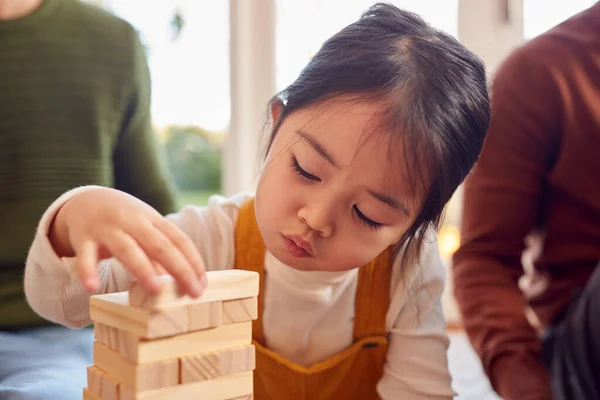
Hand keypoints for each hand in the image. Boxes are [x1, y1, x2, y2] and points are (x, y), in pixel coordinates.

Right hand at [49, 187, 205, 296]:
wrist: (86, 200)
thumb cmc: (125, 221)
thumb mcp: (147, 230)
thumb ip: (162, 254)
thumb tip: (183, 282)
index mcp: (153, 220)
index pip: (179, 240)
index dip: (193, 261)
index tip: (203, 284)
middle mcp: (133, 222)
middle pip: (159, 245)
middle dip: (179, 268)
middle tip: (193, 292)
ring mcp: (108, 228)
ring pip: (127, 249)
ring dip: (142, 268)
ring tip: (155, 288)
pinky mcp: (83, 237)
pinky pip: (85, 255)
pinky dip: (88, 270)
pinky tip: (91, 287)